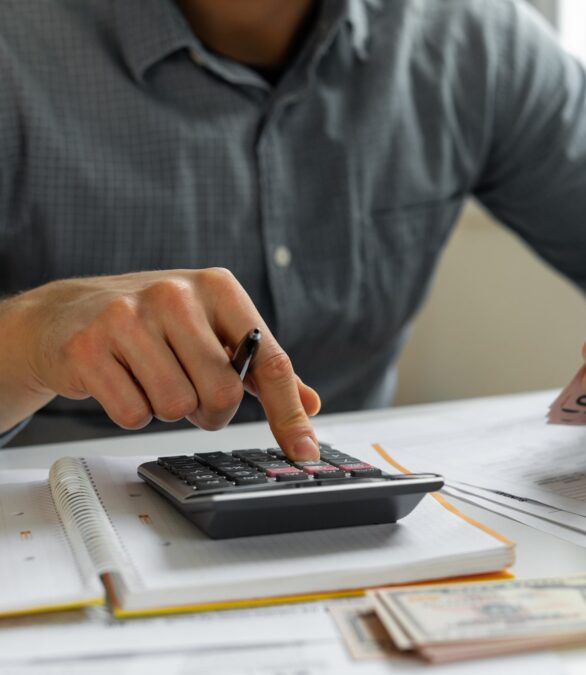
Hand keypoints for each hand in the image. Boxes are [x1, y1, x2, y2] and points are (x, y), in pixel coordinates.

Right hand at [0, 269, 320, 458]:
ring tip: (151, 378)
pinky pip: (133, 413)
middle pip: (223, 393)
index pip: (269, 361)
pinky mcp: (89, 347)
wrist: (65, 313)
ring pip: (177, 406)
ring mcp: (128, 318)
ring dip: (169, 409)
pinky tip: (121, 381)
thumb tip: (310, 404)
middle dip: (210, 409)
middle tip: (190, 391)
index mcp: (219, 288)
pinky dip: (132, 412)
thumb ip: (263, 367)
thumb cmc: (154, 324)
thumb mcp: (213, 329)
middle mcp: (176, 294)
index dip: (288, 413)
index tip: (304, 452)